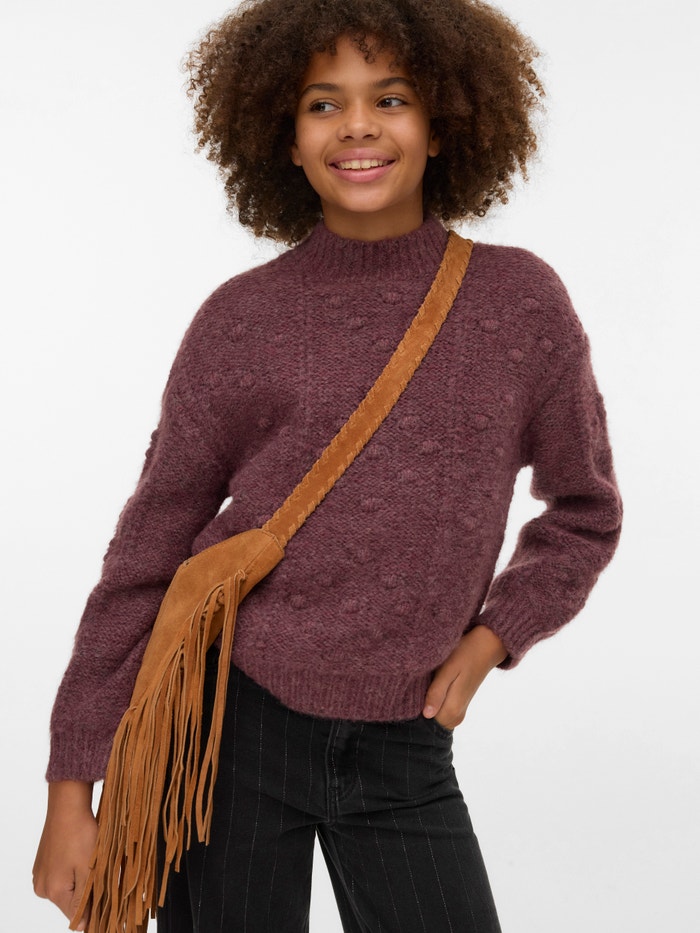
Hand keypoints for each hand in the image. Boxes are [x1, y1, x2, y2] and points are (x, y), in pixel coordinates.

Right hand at [33, 781, 96, 930]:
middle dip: (88, 893)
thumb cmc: (80, 833)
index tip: (106, 903)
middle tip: (101, 873)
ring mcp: (40, 875)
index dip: (92, 913)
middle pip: (70, 903)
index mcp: (54, 891)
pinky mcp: (43, 864)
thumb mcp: (88, 868)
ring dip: (80, 881)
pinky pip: (60, 876)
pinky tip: (80, 855)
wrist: (67, 806)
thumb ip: (85, 899)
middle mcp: (43, 887)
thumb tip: (82, 927)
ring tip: (91, 861)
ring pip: (67, 889)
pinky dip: (72, 871)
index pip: (74, 917)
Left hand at [422, 625, 507, 729]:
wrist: (486, 647)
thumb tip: (426, 715)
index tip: (415, 694)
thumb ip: (437, 692)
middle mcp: (457, 715)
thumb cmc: (465, 654)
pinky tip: (434, 684)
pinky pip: (442, 710)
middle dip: (422, 706)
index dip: (417, 709)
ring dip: (429, 702)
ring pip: (436, 715)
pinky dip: (435, 700)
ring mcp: (459, 710)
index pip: (426, 722)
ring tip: (428, 683)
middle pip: (431, 720)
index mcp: (453, 709)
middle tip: (422, 686)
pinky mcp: (459, 704)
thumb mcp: (448, 670)